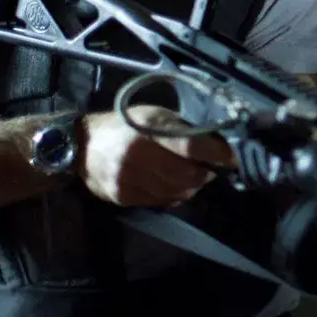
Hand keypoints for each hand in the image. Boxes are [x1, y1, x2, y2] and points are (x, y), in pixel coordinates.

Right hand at [77, 105, 233, 207]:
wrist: (81, 144)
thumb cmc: (124, 125)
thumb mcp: (152, 115)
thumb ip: (180, 129)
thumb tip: (216, 144)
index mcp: (148, 128)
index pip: (192, 145)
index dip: (218, 155)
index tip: (235, 159)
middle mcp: (138, 154)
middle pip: (188, 175)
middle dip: (205, 174)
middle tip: (209, 169)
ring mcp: (129, 178)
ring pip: (177, 192)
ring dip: (191, 187)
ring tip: (191, 177)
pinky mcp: (123, 196)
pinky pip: (160, 202)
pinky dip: (172, 196)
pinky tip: (170, 185)